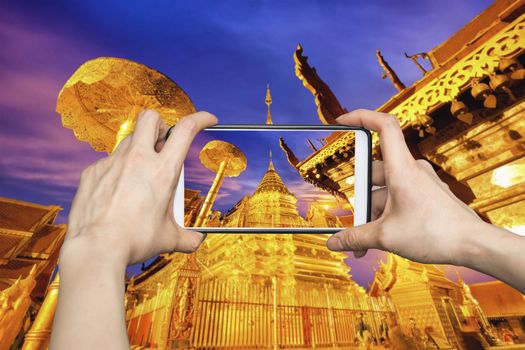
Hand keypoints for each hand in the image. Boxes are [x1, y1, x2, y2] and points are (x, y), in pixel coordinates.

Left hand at [61, 109, 216, 268]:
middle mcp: (138, 159)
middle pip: (150, 118)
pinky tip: (117, 192)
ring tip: (140, 174)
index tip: (207, 120)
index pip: (185, 129)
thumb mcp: (167, 238)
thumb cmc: (134, 241)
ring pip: (129, 139)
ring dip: (139, 149)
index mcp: (163, 171)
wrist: (96, 249)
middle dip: (160, 124)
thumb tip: (195, 241)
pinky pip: (108, 162)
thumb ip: (186, 237)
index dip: (200, 118)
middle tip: (163, 143)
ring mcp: (112, 163)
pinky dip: (117, 171)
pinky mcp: (93, 172)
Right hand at [326, 109, 484, 265]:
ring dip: (372, 214)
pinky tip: (382, 238)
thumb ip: (355, 238)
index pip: (384, 126)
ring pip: (385, 191)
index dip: (361, 117)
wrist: (473, 245)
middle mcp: (412, 170)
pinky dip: (387, 216)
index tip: (342, 121)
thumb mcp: (385, 237)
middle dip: (360, 199)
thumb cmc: (436, 233)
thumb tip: (334, 243)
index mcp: (401, 169)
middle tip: (353, 222)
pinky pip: (398, 199)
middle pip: (374, 173)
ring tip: (365, 242)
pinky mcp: (426, 196)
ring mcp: (421, 183)